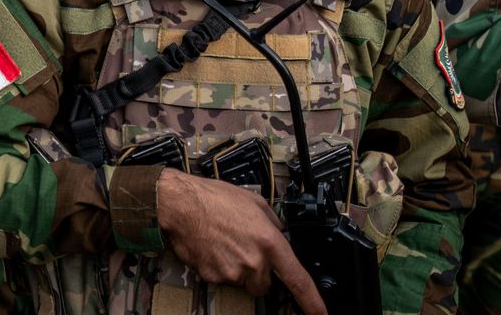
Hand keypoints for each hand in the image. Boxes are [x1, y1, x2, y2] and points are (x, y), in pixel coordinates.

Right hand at [157, 170, 325, 314]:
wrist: (179, 203)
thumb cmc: (213, 198)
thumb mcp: (254, 202)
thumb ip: (273, 223)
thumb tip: (279, 233)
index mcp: (269, 242)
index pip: (297, 279)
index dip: (312, 301)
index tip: (320, 314)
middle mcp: (253, 261)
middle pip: (264, 284)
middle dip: (258, 271)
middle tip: (243, 248)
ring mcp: (232, 272)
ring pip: (243, 281)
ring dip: (238, 268)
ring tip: (224, 242)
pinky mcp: (213, 277)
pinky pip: (223, 279)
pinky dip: (219, 267)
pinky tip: (212, 248)